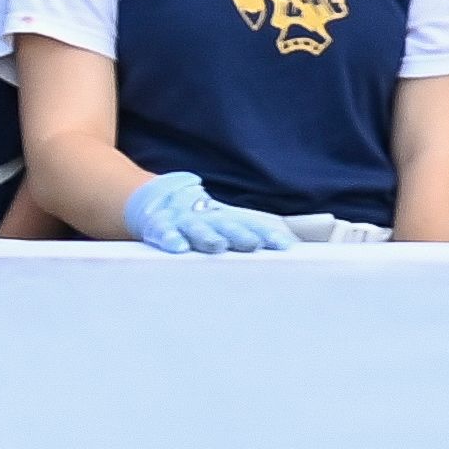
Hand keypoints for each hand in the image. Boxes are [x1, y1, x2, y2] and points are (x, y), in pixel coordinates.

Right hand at [124, 172, 309, 255]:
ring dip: (208, 236)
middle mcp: (208, 217)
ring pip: (198, 228)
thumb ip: (252, 234)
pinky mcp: (159, 224)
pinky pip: (165, 232)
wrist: (158, 200)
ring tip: (217, 246)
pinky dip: (171, 238)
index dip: (269, 234)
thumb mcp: (224, 225)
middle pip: (227, 225)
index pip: (252, 224)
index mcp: (227, 217)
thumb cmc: (200, 221)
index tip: (286, 246)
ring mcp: (183, 220)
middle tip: (253, 244)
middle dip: (241, 234)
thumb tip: (290, 246)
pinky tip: (178, 247)